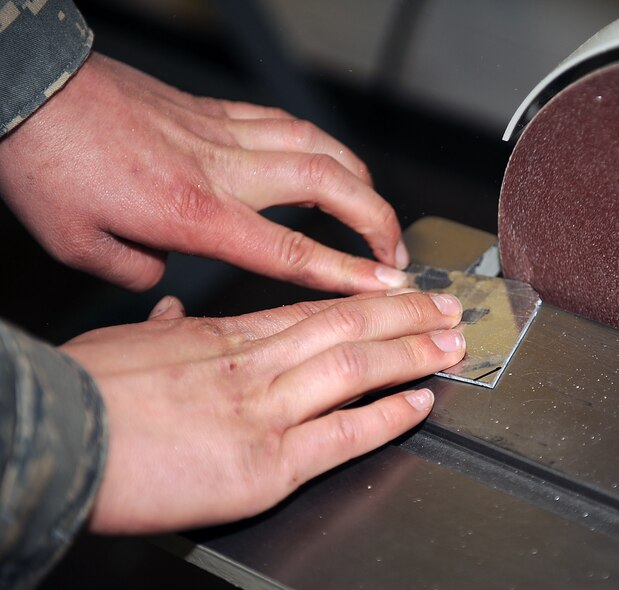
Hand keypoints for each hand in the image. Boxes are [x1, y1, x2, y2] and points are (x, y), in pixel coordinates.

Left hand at [0, 53, 408, 291]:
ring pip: (318, 146)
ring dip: (359, 179)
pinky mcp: (214, 111)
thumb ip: (137, 274)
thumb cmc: (47, 164)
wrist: (27, 91)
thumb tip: (162, 279)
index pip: (291, 249)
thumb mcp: (80, 244)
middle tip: (397, 252)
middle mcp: (223, 168)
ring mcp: (223, 132)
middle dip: (376, 220)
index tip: (388, 284)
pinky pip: (286, 123)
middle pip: (328, 186)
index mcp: (193, 212)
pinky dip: (319, 144)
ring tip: (374, 210)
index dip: (348, 270)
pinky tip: (326, 160)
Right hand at [60, 289, 464, 533]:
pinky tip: (420, 404)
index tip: (401, 295)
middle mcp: (257, 364)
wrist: (58, 438)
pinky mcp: (267, 464)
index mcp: (224, 336)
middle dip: (409, 316)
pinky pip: (345, 434)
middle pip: (350, 327)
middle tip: (451, 309)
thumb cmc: (84, 393)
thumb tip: (169, 314)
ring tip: (454, 347)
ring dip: (414, 354)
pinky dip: (389, 417)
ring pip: (359, 368)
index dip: (367, 302)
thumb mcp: (123, 344)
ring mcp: (266, 411)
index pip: (314, 310)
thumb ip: (160, 331)